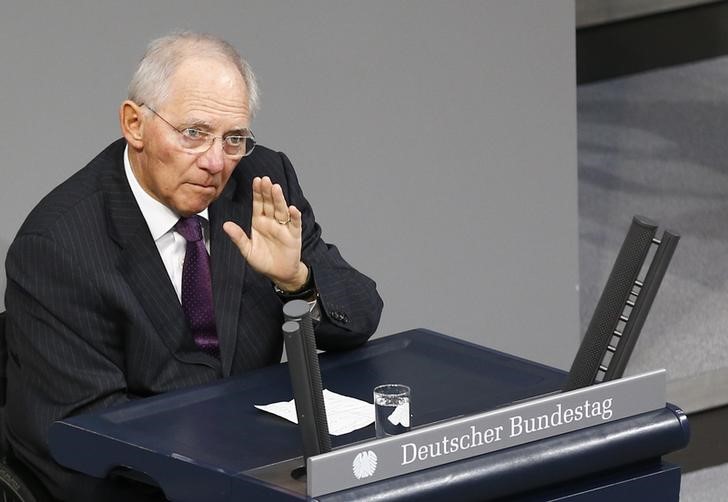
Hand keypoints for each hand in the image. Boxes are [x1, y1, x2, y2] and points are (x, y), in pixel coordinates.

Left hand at [223, 176, 308, 290]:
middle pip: (270, 204)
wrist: (279, 274)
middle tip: (265, 180)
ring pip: (281, 210)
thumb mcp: (247, 250)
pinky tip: (292, 209)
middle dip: (267, 192)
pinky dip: (294, 217)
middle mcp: (272, 222)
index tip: (256, 181)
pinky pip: (295, 224)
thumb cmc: (263, 261)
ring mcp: (283, 227)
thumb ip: (238, 237)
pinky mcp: (294, 235)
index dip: (257, 193)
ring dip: (279, 199)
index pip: (258, 204)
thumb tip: (226, 225)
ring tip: (276, 188)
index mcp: (259, 222)